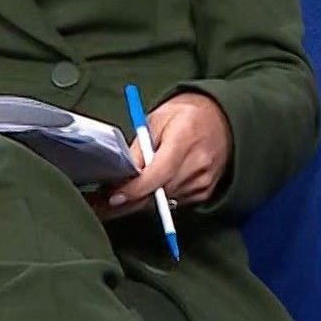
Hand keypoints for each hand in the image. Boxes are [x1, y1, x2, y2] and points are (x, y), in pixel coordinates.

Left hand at [90, 93, 230, 221]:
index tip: (114, 197)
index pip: (159, 173)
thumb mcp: (157, 119)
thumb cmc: (185, 115)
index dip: (135, 189)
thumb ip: (140, 147)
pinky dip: (156, 198)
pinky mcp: (204, 193)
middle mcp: (197, 164)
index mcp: (185, 139)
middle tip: (99, 205)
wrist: (222, 121)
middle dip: (127, 201)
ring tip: (116, 197)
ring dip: (140, 201)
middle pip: (158, 193)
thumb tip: (122, 174)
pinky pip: (173, 202)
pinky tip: (145, 192)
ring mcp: (203, 181)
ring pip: (163, 201)